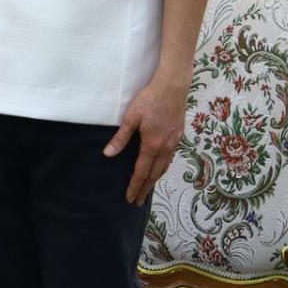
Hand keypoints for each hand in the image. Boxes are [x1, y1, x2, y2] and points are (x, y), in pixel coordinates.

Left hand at [105, 73, 188, 205]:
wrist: (173, 86)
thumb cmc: (150, 99)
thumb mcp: (131, 117)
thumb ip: (121, 138)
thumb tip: (108, 154)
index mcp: (152, 145)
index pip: (142, 172)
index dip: (135, 186)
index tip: (130, 199)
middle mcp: (165, 147)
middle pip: (154, 174)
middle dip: (146, 189)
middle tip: (139, 201)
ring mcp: (174, 142)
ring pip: (164, 167)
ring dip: (155, 179)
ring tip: (148, 187)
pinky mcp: (179, 135)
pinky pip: (170, 157)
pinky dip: (164, 167)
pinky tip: (161, 166)